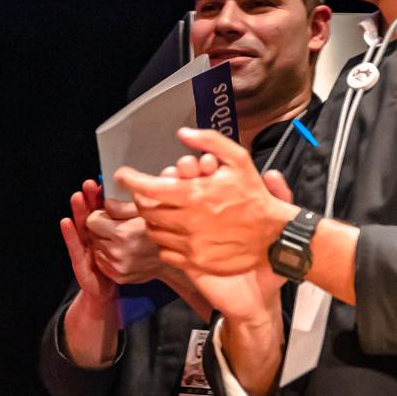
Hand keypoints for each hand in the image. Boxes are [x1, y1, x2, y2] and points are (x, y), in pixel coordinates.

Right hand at [59, 179, 117, 305]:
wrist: (112, 291)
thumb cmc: (122, 265)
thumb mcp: (129, 240)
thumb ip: (127, 221)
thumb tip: (132, 200)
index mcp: (103, 230)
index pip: (99, 210)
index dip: (98, 197)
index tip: (99, 184)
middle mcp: (91, 236)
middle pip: (88, 214)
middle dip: (88, 199)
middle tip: (88, 185)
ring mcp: (83, 248)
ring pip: (79, 226)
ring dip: (78, 211)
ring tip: (77, 197)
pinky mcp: (78, 261)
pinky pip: (74, 246)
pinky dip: (69, 234)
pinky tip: (66, 222)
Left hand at [83, 194, 166, 285]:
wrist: (171, 257)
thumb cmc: (159, 230)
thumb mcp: (144, 211)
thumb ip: (122, 206)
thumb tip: (105, 202)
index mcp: (123, 234)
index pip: (91, 221)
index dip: (98, 215)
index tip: (108, 216)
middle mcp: (118, 253)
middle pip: (92, 235)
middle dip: (101, 229)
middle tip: (117, 227)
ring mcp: (118, 267)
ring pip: (96, 248)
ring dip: (104, 243)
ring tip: (122, 240)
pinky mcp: (119, 276)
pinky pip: (101, 262)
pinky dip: (107, 255)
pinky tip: (122, 251)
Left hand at [115, 128, 298, 278]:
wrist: (274, 236)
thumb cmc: (255, 197)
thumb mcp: (239, 160)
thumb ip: (210, 142)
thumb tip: (183, 133)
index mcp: (194, 194)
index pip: (148, 188)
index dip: (130, 180)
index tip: (122, 175)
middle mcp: (188, 221)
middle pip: (147, 212)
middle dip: (142, 200)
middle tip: (148, 195)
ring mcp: (191, 245)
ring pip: (154, 233)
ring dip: (153, 221)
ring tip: (163, 213)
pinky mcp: (196, 262)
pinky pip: (166, 253)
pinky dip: (165, 243)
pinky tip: (175, 233)